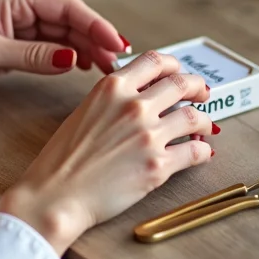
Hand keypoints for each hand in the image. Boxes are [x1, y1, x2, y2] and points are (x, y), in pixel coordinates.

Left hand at [0, 0, 129, 104]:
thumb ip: (32, 56)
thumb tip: (71, 59)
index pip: (66, 7)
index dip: (95, 25)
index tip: (116, 43)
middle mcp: (18, 8)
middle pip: (69, 21)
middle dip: (95, 39)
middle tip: (116, 62)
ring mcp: (15, 28)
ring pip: (62, 37)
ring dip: (84, 51)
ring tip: (105, 68)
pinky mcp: (11, 49)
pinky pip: (48, 51)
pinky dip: (66, 59)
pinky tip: (81, 68)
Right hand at [0, 50, 215, 254]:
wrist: (55, 196)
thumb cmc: (61, 160)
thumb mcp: (84, 112)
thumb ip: (113, 100)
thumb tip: (139, 98)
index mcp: (112, 87)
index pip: (155, 61)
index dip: (174, 65)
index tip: (180, 72)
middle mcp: (134, 105)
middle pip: (181, 84)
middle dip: (197, 88)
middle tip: (202, 95)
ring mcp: (149, 135)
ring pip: (194, 117)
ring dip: (204, 121)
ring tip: (204, 127)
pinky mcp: (159, 166)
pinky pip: (195, 152)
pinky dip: (203, 152)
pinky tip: (201, 153)